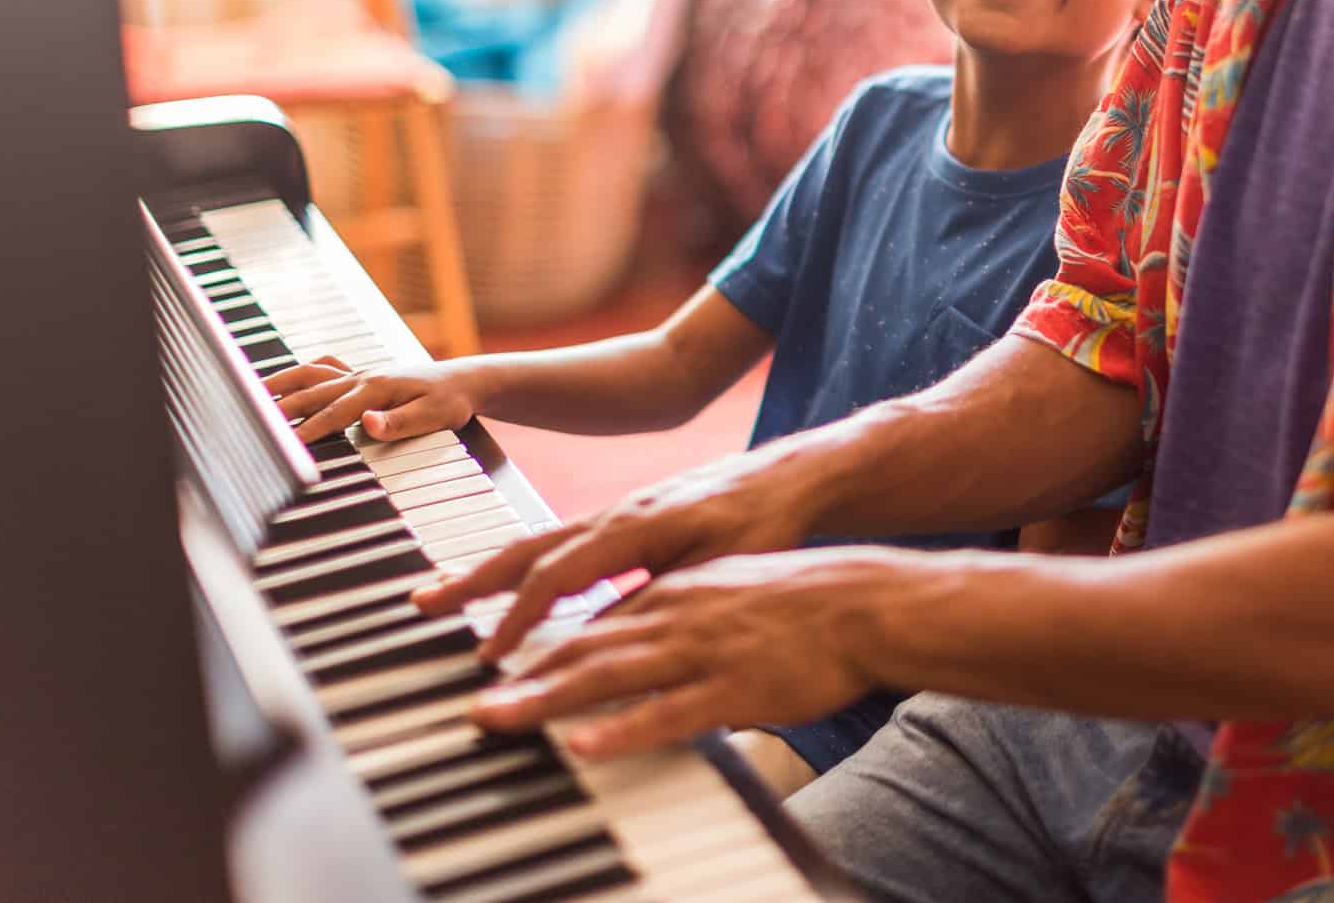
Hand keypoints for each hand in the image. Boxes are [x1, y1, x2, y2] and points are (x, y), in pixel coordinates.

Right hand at [263, 355, 482, 444]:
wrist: (464, 381)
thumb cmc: (451, 401)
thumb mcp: (434, 416)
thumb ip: (399, 422)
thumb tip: (369, 423)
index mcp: (377, 388)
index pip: (334, 413)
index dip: (308, 430)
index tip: (285, 445)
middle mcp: (363, 377)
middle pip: (312, 392)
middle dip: (280, 407)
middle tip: (250, 422)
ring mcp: (360, 373)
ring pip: (311, 374)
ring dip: (282, 382)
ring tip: (250, 392)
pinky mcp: (361, 375)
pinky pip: (324, 369)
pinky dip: (302, 374)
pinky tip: (287, 381)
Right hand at [413, 448, 822, 660]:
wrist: (794, 477)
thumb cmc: (765, 521)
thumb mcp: (722, 565)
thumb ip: (665, 595)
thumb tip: (610, 632)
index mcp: (635, 524)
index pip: (558, 574)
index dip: (520, 617)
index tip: (489, 654)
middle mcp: (618, 512)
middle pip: (529, 547)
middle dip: (473, 579)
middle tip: (423, 603)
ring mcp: (621, 511)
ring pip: (541, 541)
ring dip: (490, 569)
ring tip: (446, 593)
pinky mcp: (632, 516)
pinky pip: (564, 539)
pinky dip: (528, 562)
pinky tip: (516, 585)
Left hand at [469, 548, 908, 758]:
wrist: (862, 600)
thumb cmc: (800, 599)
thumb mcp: (726, 590)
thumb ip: (678, 614)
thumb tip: (641, 642)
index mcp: (672, 592)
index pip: (588, 620)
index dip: (535, 643)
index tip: (491, 666)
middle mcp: (674, 613)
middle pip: (581, 646)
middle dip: (520, 674)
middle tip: (471, 703)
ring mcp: (701, 649)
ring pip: (610, 675)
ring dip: (548, 699)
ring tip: (498, 719)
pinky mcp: (734, 686)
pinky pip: (669, 711)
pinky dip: (624, 728)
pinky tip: (586, 743)